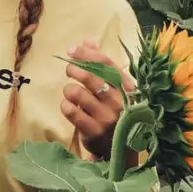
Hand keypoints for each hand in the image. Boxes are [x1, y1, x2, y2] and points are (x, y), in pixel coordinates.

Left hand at [61, 40, 135, 159]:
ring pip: (77, 93)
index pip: (106, 64)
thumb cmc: (115, 112)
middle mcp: (120, 102)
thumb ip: (102, 65)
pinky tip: (69, 106)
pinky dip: (65, 105)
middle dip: (74, 69)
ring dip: (69, 89)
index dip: (86, 54)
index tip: (71, 50)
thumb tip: (87, 41)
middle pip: (90, 76)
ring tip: (71, 92)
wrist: (120, 150)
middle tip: (69, 70)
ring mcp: (107, 118)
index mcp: (127, 88)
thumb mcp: (114, 89)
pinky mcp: (93, 131)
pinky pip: (70, 110)